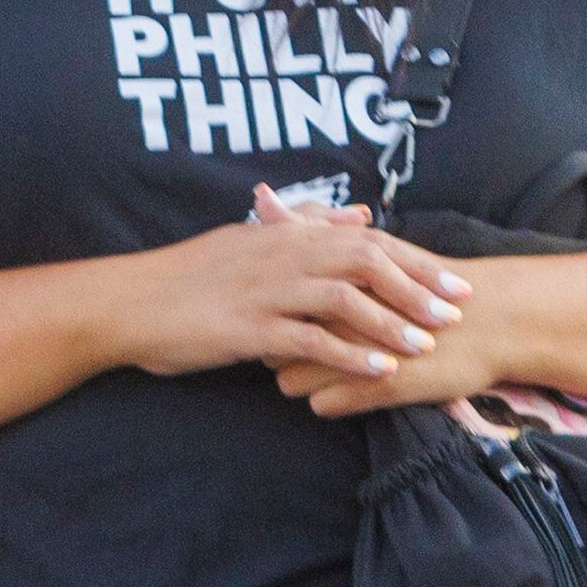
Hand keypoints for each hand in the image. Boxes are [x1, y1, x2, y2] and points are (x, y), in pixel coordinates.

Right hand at [121, 184, 472, 387]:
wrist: (130, 303)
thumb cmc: (189, 276)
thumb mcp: (249, 239)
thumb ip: (307, 226)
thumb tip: (359, 215)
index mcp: (285, 236)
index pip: (366, 241)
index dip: (416, 262)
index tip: (454, 283)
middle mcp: (281, 257)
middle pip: (367, 264)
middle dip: (418, 288)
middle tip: (456, 313)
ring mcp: (265, 292)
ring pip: (345, 300)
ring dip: (391, 322)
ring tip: (426, 343)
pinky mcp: (249, 329)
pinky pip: (310, 340)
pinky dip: (350, 355)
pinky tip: (379, 371)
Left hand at [275, 253, 515, 417]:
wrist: (492, 319)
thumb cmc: (427, 287)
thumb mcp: (373, 253)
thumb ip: (316, 233)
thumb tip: (262, 200)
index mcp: (333, 283)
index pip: (271, 309)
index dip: (277, 319)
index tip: (291, 322)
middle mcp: (335, 315)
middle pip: (270, 347)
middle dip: (280, 352)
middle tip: (304, 352)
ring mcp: (354, 351)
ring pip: (288, 383)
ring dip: (303, 381)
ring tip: (330, 374)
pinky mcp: (378, 385)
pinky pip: (321, 406)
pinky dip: (330, 402)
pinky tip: (348, 393)